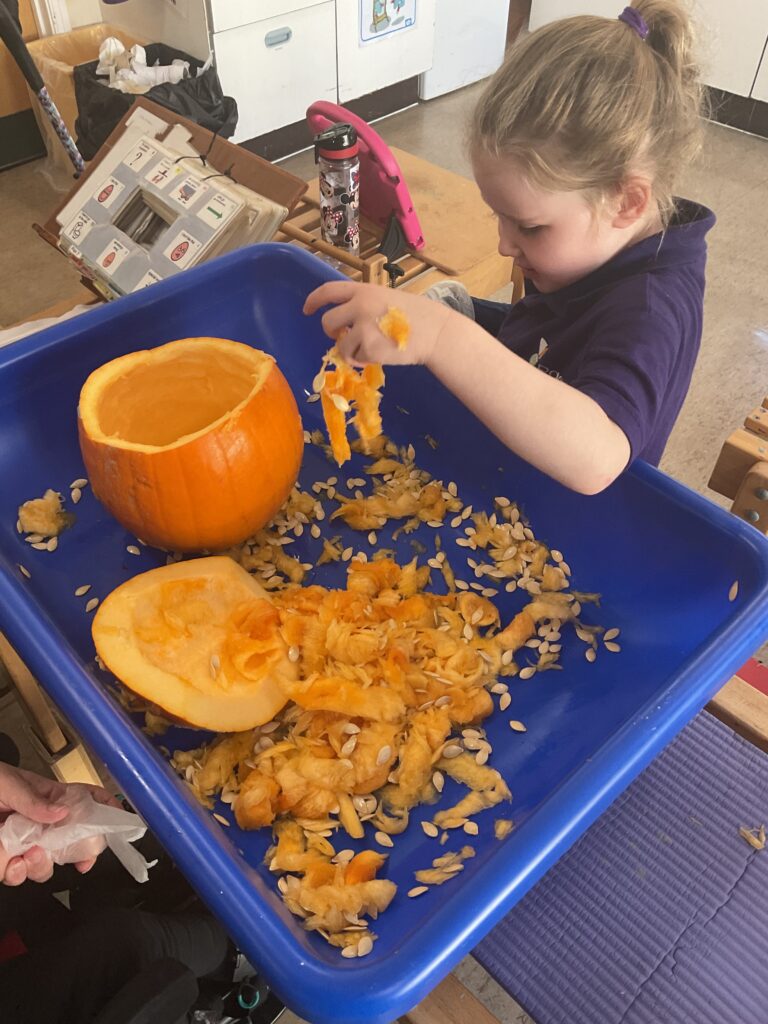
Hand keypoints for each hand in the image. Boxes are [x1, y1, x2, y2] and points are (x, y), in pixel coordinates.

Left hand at [0, 763, 117, 885]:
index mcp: (48, 796)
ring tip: (28, 857)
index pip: (86, 799)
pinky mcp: (5, 860)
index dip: (106, 809)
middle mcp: (41, 821)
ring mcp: (23, 842)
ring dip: (41, 866)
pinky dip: (15, 873)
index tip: (118, 824)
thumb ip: (34, 799)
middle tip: (79, 860)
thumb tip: (63, 813)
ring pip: (46, 865)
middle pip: (74, 841)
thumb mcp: (8, 782)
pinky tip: (10, 864)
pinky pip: (18, 875)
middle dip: (78, 853)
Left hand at [303, 281, 451, 366]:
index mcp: (364, 290)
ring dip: (351, 350)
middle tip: (341, 336)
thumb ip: (365, 304)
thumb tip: (346, 322)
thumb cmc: (417, 315)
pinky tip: (382, 354)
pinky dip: (364, 360)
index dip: (314, 300)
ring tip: (372, 347)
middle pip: (327, 321)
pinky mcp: (369, 349)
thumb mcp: (388, 298)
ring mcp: (363, 328)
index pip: (329, 291)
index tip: (307, 309)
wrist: (436, 332)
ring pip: (340, 346)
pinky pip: (355, 358)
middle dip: (331, 332)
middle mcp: (359, 306)